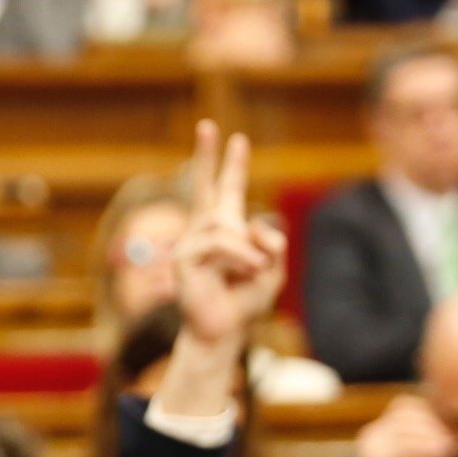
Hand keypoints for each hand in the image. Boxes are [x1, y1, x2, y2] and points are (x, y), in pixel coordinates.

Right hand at [170, 121, 285, 349]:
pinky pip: (219, 243)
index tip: (237, 139)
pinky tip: (250, 270)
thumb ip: (273, 244)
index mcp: (227, 229)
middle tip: (207, 125)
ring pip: (225, 223)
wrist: (224, 330)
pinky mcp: (185, 259)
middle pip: (204, 186)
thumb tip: (252, 227)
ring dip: (246, 247)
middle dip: (205, 155)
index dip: (233, 165)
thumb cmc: (245, 301)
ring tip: (255, 268)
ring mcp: (191, 243)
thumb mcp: (272, 269)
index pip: (228, 191)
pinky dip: (241, 256)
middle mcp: (205, 230)